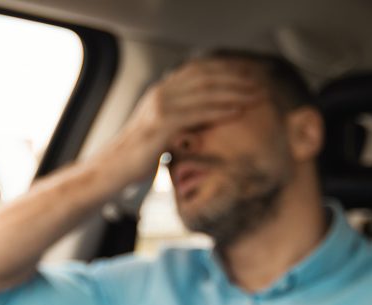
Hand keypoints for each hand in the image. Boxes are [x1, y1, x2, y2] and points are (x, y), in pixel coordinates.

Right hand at [109, 58, 262, 181]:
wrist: (113, 168)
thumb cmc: (139, 155)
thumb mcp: (162, 130)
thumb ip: (180, 118)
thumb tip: (205, 119)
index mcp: (161, 90)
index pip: (198, 70)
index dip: (226, 70)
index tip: (248, 75)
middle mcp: (160, 93)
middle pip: (205, 77)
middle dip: (236, 79)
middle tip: (258, 84)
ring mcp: (160, 107)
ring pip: (205, 92)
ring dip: (235, 93)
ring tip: (256, 96)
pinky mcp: (161, 125)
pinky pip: (198, 113)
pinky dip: (220, 111)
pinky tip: (238, 112)